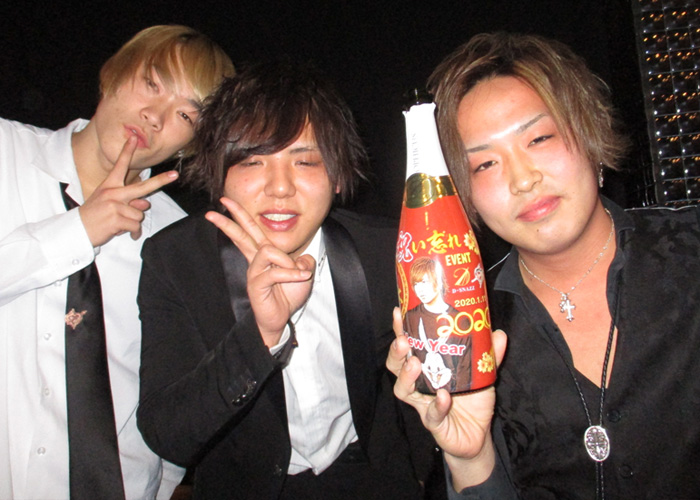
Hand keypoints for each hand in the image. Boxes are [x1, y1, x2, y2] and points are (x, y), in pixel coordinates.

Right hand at [79, 136, 178, 245]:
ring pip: (139, 214)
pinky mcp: (117, 219)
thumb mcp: (109, 204)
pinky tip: (120, 231)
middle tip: (175, 175)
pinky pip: (135, 226)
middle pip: (143, 187)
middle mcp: (113, 193)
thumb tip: (145, 204)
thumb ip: (128, 202)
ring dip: (132, 223)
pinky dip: (132, 232)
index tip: (134, 138)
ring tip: (118, 224)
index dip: (127, 152)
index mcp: (109, 186)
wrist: (77, 230)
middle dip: (161, 181)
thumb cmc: (94, 216)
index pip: (120, 166)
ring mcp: (115, 205)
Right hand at [206, 197, 313, 346]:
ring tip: (297, 272)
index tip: (225, 201)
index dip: (239, 215)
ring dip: (287, 261)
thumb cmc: (287, 295)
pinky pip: (275, 272)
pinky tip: (300, 278)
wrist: (280, 319)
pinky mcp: (256, 284)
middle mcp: (255, 260)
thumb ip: (304, 260)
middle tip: (221, 201)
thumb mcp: (303, 273)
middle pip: (242, 233)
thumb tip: (302, 258)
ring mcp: (254, 272)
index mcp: (263, 254)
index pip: (250, 230)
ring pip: (267, 250)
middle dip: (232, 216)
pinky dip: (291, 274)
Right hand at [386, 307, 507, 489]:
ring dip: (406, 375)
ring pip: (403, 390)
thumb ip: (489, 355)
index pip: (408, 344)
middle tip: (403, 340)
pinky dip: (437, 405)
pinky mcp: (433, 423)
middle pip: (395, 365)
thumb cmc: (472, 399)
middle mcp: (418, 383)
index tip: (398, 312)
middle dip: (396, 351)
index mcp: (426, 365)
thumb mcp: (481, 373)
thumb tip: (498, 332)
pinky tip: (443, 396)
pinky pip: (432, 414)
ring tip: (414, 363)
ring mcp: (423, 404)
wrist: (478, 434)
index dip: (400, 329)